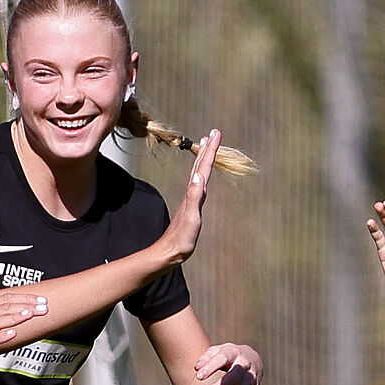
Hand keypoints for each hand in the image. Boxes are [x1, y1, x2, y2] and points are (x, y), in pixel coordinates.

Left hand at [154, 130, 223, 265]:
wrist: (169, 252)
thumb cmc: (181, 239)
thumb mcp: (191, 218)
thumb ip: (195, 197)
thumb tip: (199, 175)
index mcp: (194, 193)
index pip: (204, 166)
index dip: (211, 149)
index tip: (215, 133)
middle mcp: (192, 192)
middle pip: (200, 165)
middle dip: (208, 148)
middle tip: (214, 132)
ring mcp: (191, 198)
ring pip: (198, 172)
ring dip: (203, 158)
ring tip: (206, 145)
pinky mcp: (191, 206)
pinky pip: (198, 183)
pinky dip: (201, 173)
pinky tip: (201, 175)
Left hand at [190, 342, 260, 384]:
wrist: (250, 358)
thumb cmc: (226, 356)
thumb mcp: (216, 352)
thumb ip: (206, 358)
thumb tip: (197, 368)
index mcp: (235, 352)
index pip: (224, 357)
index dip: (211, 367)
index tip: (198, 377)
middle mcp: (247, 364)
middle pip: (236, 375)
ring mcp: (254, 377)